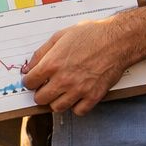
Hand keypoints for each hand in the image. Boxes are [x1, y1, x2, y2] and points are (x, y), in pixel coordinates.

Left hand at [21, 15, 136, 115]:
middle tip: (46, 87)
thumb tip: (27, 69)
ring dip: (56, 101)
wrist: (117, 40)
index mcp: (52, 64)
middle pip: (40, 99)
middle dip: (40, 93)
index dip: (30, 81)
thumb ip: (40, 54)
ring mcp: (79, 89)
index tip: (34, 80)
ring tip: (61, 92)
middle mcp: (63, 79)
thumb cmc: (90, 35)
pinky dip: (76, 106)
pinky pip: (79, 111)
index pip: (29, 83)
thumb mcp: (59, 37)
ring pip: (57, 108)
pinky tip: (77, 97)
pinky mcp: (94, 96)